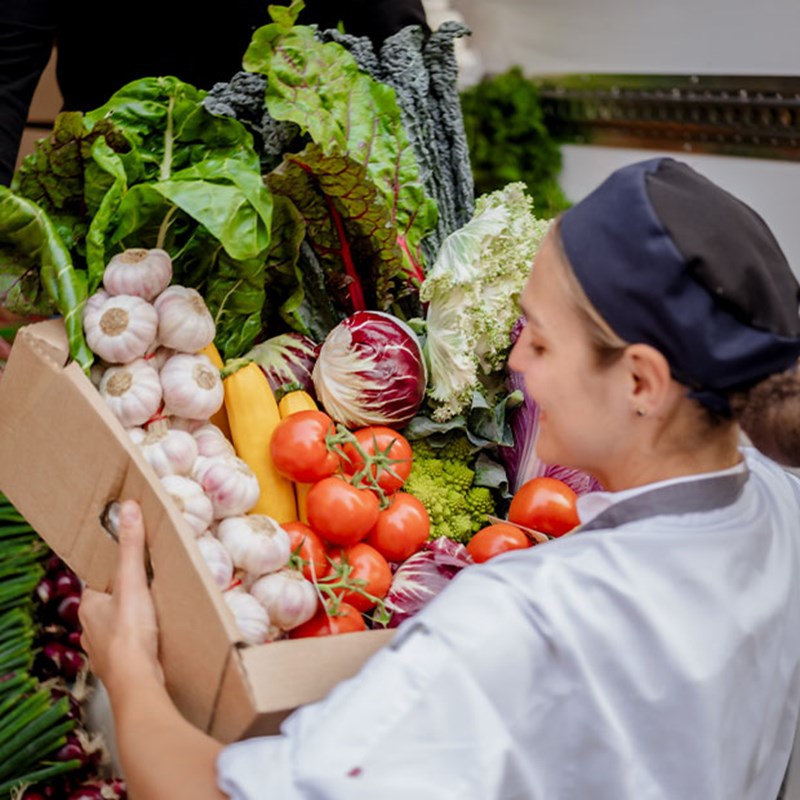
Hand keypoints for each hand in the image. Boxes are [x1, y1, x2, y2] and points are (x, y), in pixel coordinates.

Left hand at [79, 500, 162, 689]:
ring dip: (133, 619)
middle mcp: (91, 628)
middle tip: (148, 586)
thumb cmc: (131, 632)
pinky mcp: (120, 665)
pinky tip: (154, 638)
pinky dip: (139, 640)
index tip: (131, 564)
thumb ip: (132, 547)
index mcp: (89, 605)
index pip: (99, 580)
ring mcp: (104, 650)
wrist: (138, 681)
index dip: (115, 570)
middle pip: (109, 602)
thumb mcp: (133, 582)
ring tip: (154, 611)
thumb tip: (127, 509)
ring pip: (117, 626)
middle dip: (127, 595)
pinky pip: (128, 646)